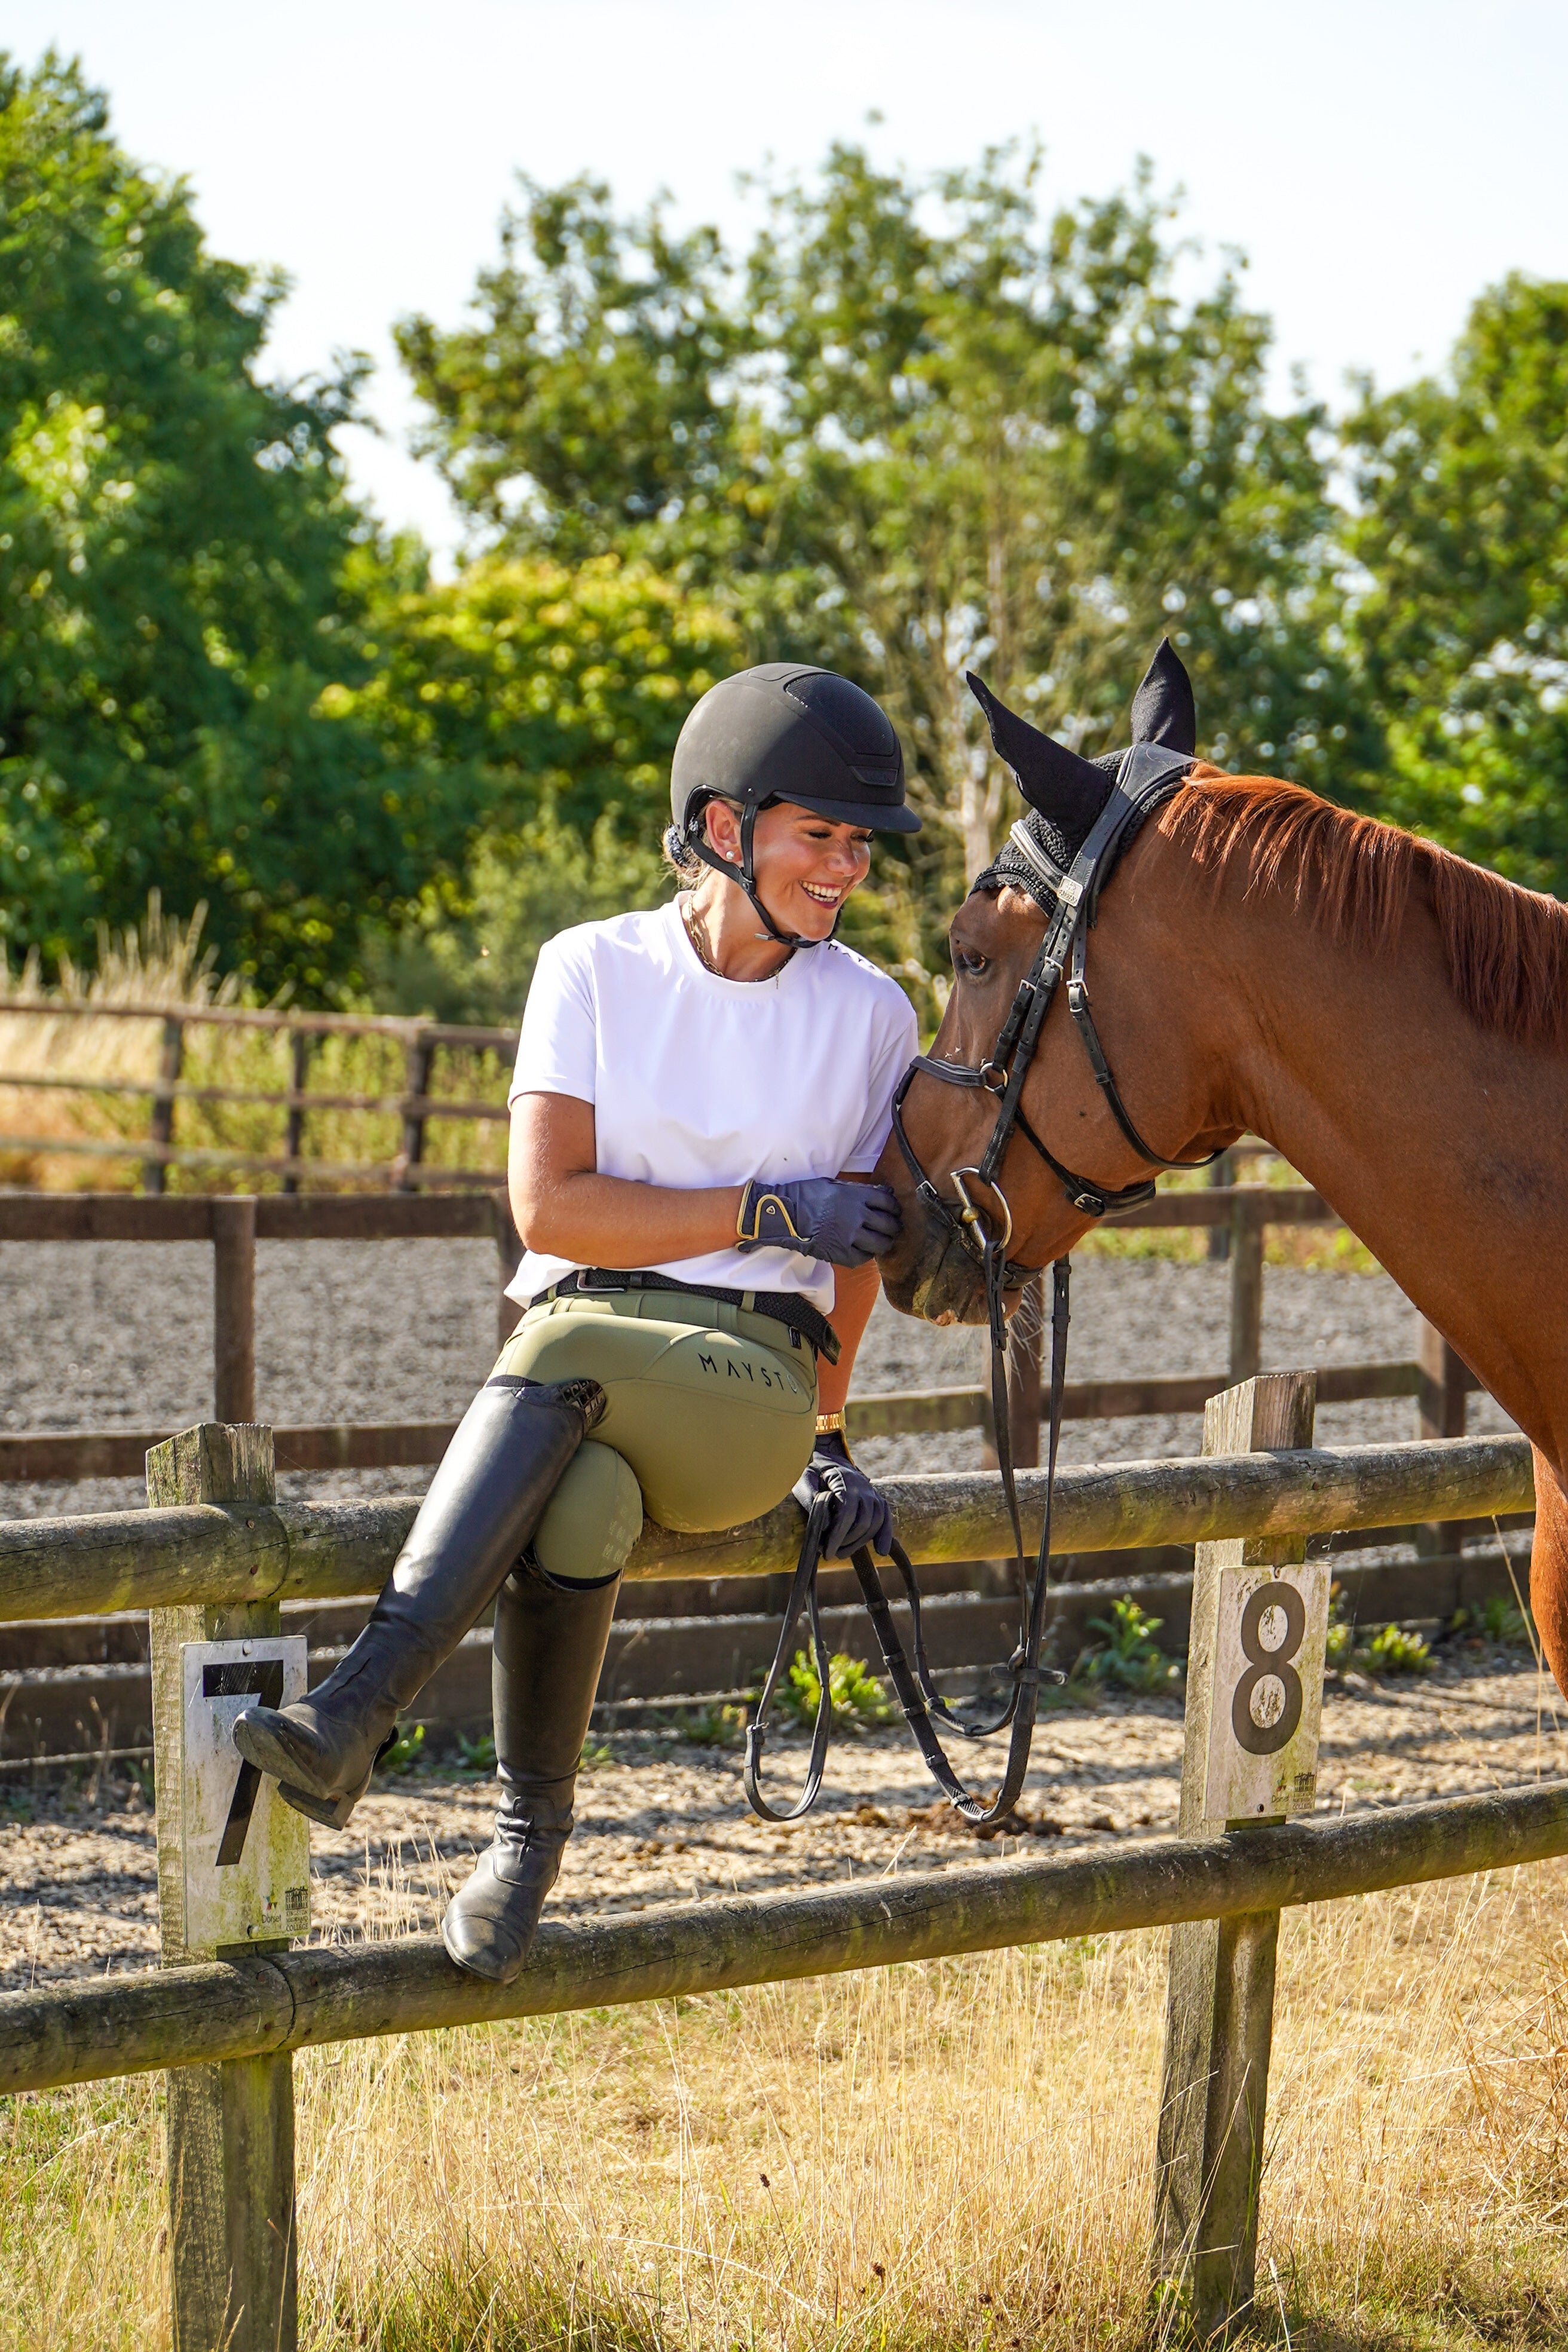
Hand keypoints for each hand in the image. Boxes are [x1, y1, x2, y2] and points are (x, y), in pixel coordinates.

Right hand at [736, 1177, 901, 1267]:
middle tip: (892, 1229)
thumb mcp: (833, 1184)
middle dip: (894, 1227)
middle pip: (889, 1224)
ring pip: (880, 1244)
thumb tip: (881, 1193)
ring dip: (884, 1243)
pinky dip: (867, 1256)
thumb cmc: (806, 1195)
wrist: (784, 1214)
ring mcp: (850, 1235)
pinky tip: (864, 1251)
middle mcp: (857, 1215)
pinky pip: (863, 1258)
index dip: (894, 1207)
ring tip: (881, 1242)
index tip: (894, 1211)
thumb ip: (857, 1190)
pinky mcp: (840, 1252)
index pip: (888, 1202)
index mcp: (856, 1196)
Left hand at [793, 1430, 894, 1558]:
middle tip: (829, 1553)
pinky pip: (885, 1517)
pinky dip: (885, 1534)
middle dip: (847, 1542)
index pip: (846, 1513)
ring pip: (875, 1522)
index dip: (837, 1535)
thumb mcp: (803, 1480)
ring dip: (860, 1542)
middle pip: (863, 1522)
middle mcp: (863, 1486)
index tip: (826, 1551)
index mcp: (844, 1480)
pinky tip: (881, 1550)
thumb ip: (810, 1500)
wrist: (829, 1456)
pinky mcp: (877, 1499)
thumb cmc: (813, 1471)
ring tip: (841, 1552)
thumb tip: (824, 1527)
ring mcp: (873, 1492)